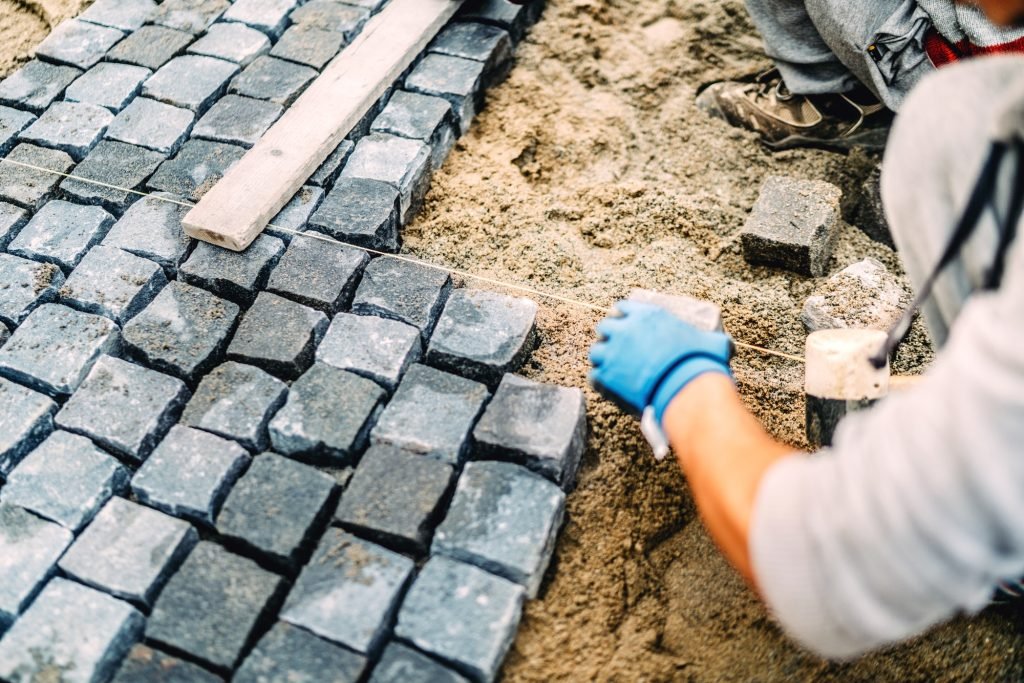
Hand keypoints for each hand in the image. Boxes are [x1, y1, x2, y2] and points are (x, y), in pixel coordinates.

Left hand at [589, 301, 733, 422]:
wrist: (686, 388)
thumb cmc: (700, 363)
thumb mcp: (711, 344)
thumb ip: (713, 341)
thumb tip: (726, 346)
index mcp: (646, 315)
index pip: (624, 307)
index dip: (624, 317)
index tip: (626, 325)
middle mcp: (625, 330)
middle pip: (605, 327)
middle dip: (610, 336)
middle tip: (618, 348)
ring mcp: (613, 353)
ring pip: (596, 352)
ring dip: (603, 359)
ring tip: (613, 369)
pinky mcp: (607, 377)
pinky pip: (595, 377)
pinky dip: (602, 382)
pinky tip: (612, 387)